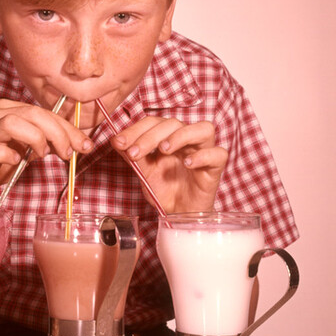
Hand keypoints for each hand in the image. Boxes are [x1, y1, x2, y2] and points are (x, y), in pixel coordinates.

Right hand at [0, 99, 92, 207]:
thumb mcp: (30, 148)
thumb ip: (50, 141)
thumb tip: (80, 143)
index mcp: (9, 109)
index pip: (44, 112)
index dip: (67, 127)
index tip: (84, 144)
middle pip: (32, 114)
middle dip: (57, 133)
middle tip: (67, 152)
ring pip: (13, 123)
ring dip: (36, 139)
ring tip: (42, 154)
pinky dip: (10, 156)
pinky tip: (16, 162)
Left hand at [108, 117, 227, 213]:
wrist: (178, 214)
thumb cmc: (164, 189)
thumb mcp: (144, 172)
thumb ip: (134, 155)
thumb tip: (116, 140)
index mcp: (169, 136)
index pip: (154, 122)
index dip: (136, 129)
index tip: (119, 142)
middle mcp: (188, 140)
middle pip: (174, 123)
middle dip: (150, 136)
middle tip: (134, 152)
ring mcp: (204, 151)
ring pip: (204, 129)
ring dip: (181, 136)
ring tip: (164, 149)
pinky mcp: (215, 168)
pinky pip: (218, 154)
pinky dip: (202, 156)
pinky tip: (187, 163)